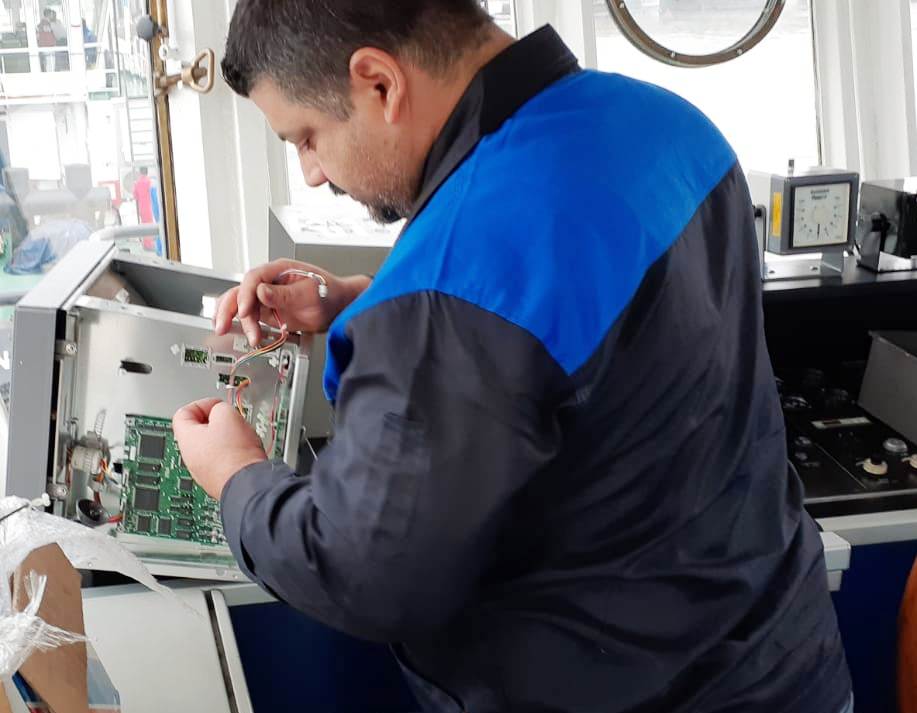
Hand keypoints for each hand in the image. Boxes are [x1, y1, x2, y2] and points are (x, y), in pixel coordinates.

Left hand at [172, 399, 266, 499]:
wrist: (249, 482)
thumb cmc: (236, 454)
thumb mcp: (227, 415)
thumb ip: (219, 407)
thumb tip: (221, 413)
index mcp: (187, 439)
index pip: (184, 413)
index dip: (202, 404)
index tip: (218, 405)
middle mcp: (191, 458)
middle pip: (198, 431)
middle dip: (217, 422)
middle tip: (231, 420)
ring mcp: (204, 471)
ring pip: (211, 446)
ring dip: (225, 438)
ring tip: (240, 437)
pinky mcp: (218, 480)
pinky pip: (221, 461)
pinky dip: (232, 453)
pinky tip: (244, 452)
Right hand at [213, 259, 370, 345]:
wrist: (340, 307)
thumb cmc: (330, 294)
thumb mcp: (310, 294)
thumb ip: (285, 294)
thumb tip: (261, 291)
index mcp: (279, 270)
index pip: (253, 278)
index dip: (245, 295)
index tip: (245, 312)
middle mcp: (269, 282)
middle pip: (240, 291)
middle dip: (229, 309)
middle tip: (223, 326)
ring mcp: (267, 297)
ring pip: (241, 305)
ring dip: (235, 320)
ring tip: (233, 333)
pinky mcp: (269, 311)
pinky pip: (250, 316)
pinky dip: (243, 325)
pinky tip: (240, 333)